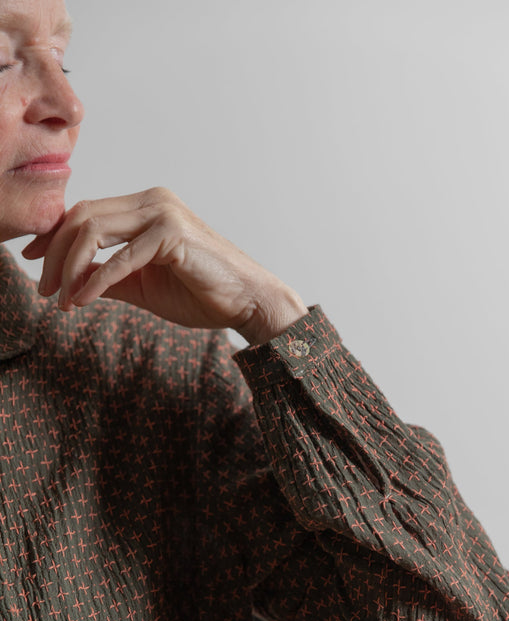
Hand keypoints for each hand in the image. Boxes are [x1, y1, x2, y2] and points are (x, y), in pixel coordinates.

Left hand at [22, 187, 307, 344]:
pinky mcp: (172, 235)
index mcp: (145, 207)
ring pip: (93, 230)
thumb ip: (107, 275)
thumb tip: (70, 279)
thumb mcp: (141, 285)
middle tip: (44, 290)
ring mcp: (163, 214)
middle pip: (81, 217)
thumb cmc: (201, 292)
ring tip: (62, 299)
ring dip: (69, 268)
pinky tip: (83, 301)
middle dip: (53, 255)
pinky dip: (96, 281)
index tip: (31, 262)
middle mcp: (152, 201)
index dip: (52, 236)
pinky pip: (120, 258)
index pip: (85, 212)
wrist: (247, 301)